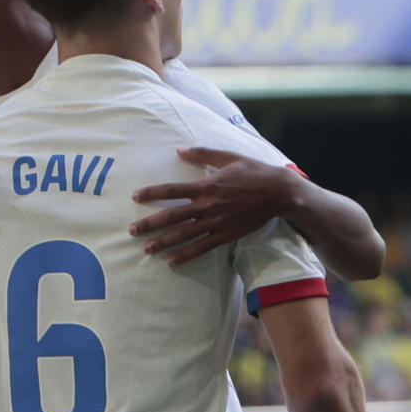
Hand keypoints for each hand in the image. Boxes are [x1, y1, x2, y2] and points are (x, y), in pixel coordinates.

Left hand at [130, 148, 289, 265]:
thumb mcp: (228, 157)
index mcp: (207, 185)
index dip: (152, 193)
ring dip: (163, 243)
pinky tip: (171, 261)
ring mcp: (217, 222)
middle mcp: (208, 205)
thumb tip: (178, 150)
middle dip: (150, 224)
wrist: (279, 192)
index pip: (172, 190)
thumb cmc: (254, 171)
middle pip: (172, 216)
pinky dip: (186, 255)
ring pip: (184, 235)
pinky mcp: (226, 235)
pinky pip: (202, 247)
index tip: (135, 197)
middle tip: (132, 231)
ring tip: (146, 249)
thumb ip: (202, 153)